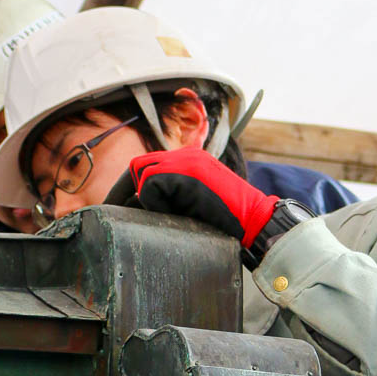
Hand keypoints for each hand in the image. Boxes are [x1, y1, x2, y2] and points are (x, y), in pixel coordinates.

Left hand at [129, 147, 278, 247]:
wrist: (254, 220)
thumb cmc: (226, 220)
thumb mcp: (193, 203)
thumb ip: (172, 196)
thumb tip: (138, 202)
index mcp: (188, 160)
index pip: (148, 166)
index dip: (133, 188)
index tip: (123, 208)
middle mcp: (186, 155)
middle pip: (139, 165)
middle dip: (128, 190)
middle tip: (128, 213)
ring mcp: (187, 160)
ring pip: (142, 172)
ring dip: (146, 197)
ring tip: (162, 215)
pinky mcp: (187, 172)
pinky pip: (150, 185)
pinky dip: (154, 203)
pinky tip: (171, 215)